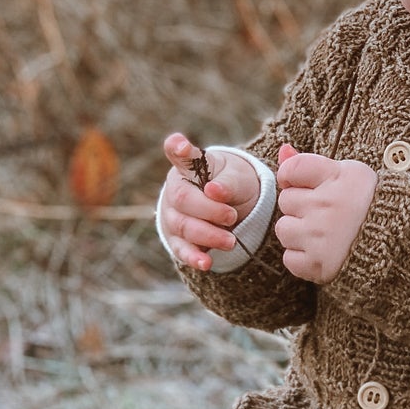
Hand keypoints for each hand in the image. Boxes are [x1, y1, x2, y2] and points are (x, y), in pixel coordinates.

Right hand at [162, 133, 259, 271]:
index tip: (181, 145)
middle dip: (209, 211)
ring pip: (183, 227)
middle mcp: (174, 189)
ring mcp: (172, 215)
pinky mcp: (177, 240)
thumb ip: (228, 182)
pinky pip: (181, 250)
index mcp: (188, 167)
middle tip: (232, 216)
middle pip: (183, 200)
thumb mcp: (237, 177)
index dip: (177, 148)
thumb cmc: (232, 184)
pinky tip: (205, 263)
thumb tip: (214, 191)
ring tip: (231, 241)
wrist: (233, 206)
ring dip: (208, 236)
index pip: (177, 153)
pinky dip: (194, 257)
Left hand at [275, 145, 377, 282]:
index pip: (291, 170)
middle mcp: (328, 205)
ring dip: (298, 232)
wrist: (400, 243)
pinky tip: (322, 251)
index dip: (292, 177)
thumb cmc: (369, 204)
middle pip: (286, 200)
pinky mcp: (318, 264)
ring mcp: (321, 236)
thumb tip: (282, 150)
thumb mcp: (348, 174)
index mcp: (338, 177)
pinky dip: (302, 258)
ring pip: (283, 230)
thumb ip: (310, 163)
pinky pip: (289, 259)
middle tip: (325, 212)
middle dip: (301, 206)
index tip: (305, 185)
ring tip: (323, 233)